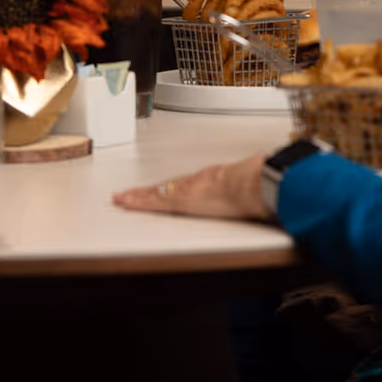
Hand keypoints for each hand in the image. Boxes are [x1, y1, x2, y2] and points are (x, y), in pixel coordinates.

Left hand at [113, 152, 274, 221]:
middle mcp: (195, 182)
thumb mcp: (251, 184)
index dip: (168, 188)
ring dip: (137, 196)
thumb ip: (250, 185)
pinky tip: (127, 202)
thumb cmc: (256, 183)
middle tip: (127, 194)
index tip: (157, 191)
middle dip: (147, 192)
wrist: (253, 183)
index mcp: (211, 179)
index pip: (183, 184)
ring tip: (120, 198)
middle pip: (165, 188)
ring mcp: (187, 190)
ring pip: (156, 193)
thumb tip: (260, 184)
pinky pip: (155, 201)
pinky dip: (139, 202)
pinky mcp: (182, 200)